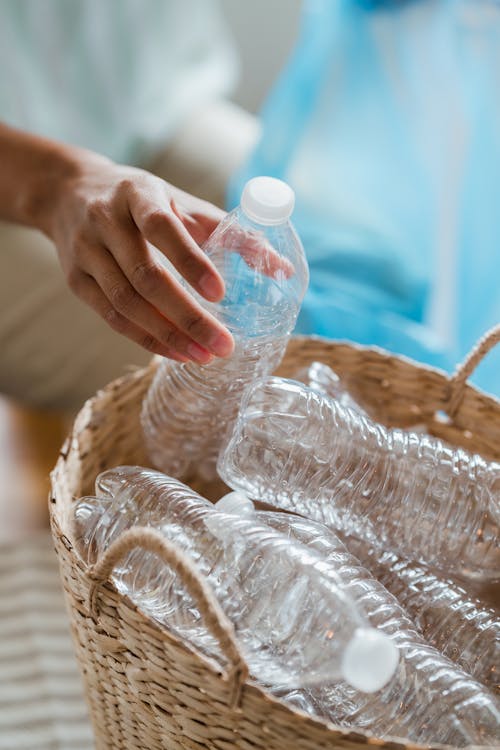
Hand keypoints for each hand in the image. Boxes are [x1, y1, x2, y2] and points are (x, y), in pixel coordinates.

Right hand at [45, 155, 234, 362]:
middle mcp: (105, 221)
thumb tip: (283, 269)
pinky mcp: (76, 280)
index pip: (161, 228)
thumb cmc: (142, 200)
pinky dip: (145, 338)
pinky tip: (176, 352)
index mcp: (138, 193)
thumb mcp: (183, 204)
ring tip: (204, 356)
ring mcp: (86, 252)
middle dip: (187, 316)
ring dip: (167, 335)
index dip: (190, 261)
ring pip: (126, 303)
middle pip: (145, 276)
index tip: (220, 293)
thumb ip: (232, 233)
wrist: (69, 192)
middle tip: (223, 344)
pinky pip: (111, 317)